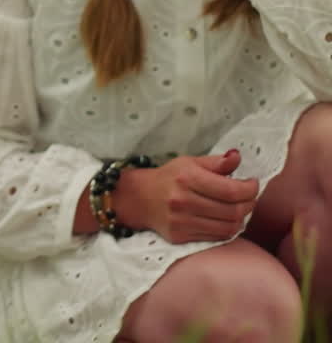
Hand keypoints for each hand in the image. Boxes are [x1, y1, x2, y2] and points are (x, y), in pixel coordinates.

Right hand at [115, 150, 258, 243]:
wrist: (140, 198)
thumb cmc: (169, 177)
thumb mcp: (190, 162)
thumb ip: (216, 162)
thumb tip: (237, 157)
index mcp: (188, 178)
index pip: (230, 190)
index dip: (249, 189)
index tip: (253, 183)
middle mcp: (184, 201)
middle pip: (232, 211)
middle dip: (249, 203)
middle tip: (250, 196)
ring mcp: (183, 222)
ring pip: (227, 228)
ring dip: (241, 218)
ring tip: (241, 208)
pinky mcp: (182, 238)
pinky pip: (216, 238)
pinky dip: (228, 229)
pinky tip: (228, 219)